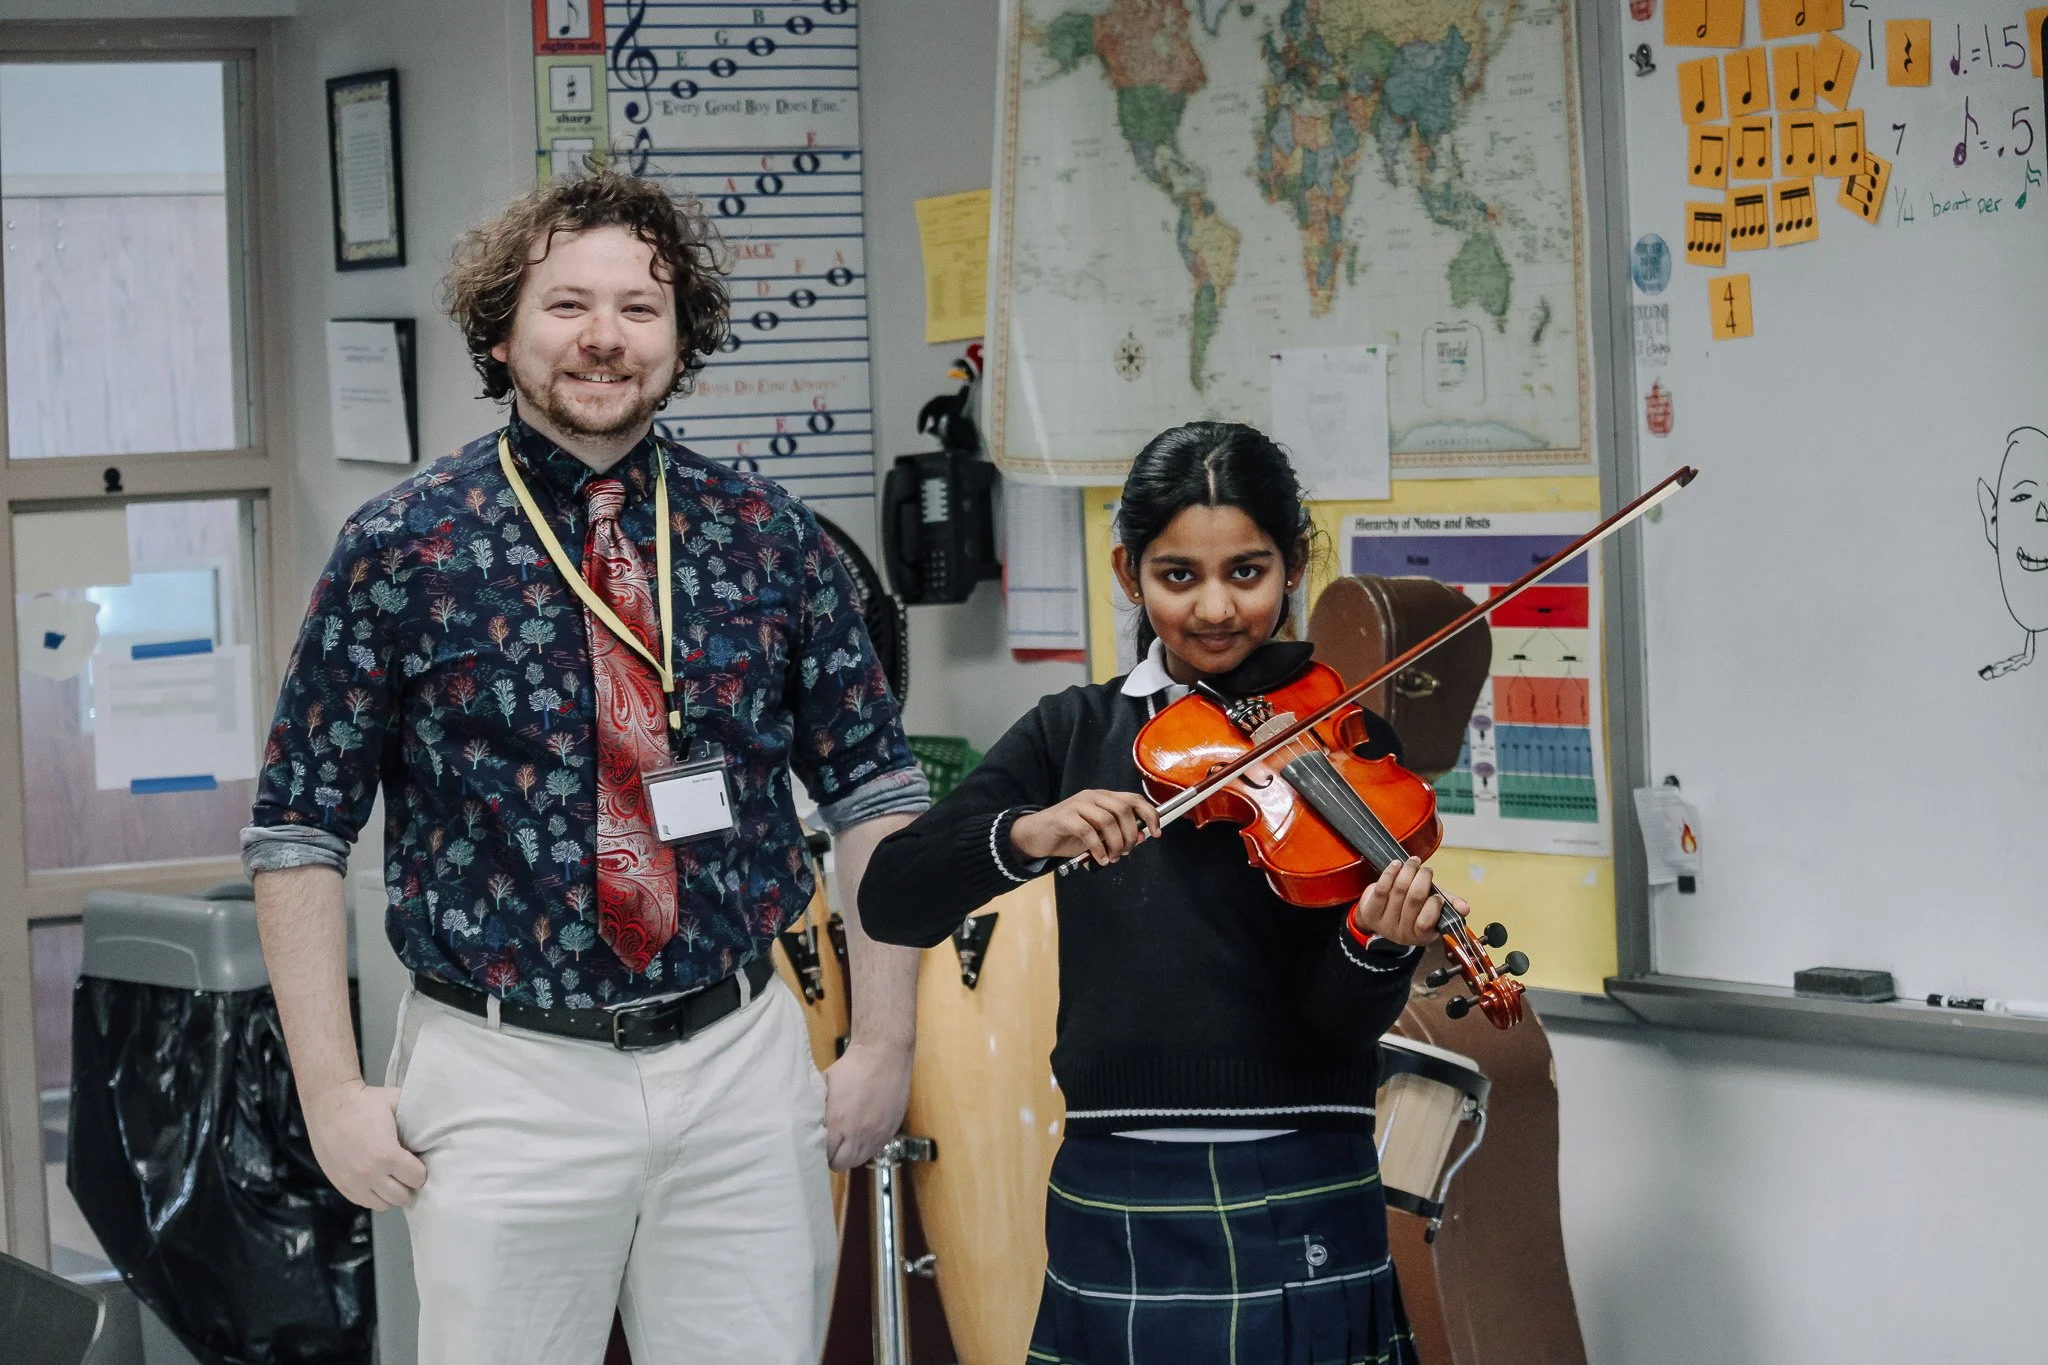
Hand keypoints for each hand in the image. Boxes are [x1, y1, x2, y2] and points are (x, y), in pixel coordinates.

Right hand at [303, 1079, 427, 1211]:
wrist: (329, 1104)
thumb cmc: (365, 1102)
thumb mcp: (397, 1102)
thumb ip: (417, 1119)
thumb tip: (436, 1129)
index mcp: (387, 1155)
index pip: (417, 1179)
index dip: (421, 1170)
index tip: (418, 1162)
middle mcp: (370, 1174)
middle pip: (402, 1197)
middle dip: (408, 1184)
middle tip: (406, 1171)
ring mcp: (353, 1183)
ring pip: (383, 1205)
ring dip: (390, 1193)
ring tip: (391, 1177)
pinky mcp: (341, 1186)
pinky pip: (364, 1203)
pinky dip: (373, 1195)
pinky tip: (375, 1179)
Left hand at [823, 1039, 912, 1170]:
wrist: (884, 1055)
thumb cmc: (852, 1067)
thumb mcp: (825, 1085)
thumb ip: (817, 1108)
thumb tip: (804, 1124)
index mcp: (838, 1120)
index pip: (824, 1154)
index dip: (819, 1152)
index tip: (817, 1147)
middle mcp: (858, 1132)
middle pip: (841, 1163)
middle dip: (833, 1159)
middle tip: (830, 1148)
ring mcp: (876, 1133)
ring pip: (859, 1160)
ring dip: (850, 1155)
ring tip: (846, 1143)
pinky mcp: (890, 1130)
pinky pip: (875, 1150)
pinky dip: (866, 1148)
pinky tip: (861, 1135)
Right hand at [1010, 790, 1160, 865]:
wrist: (1036, 835)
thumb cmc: (1068, 834)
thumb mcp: (1098, 834)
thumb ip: (1117, 833)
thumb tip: (1140, 837)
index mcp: (1103, 798)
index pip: (1134, 799)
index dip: (1149, 815)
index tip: (1156, 833)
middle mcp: (1092, 797)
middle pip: (1123, 809)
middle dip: (1130, 834)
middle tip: (1126, 852)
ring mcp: (1077, 805)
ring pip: (1107, 820)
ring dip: (1115, 843)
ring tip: (1112, 857)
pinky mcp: (1064, 817)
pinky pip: (1088, 831)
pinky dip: (1098, 848)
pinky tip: (1099, 858)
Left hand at [1350, 857, 1464, 948]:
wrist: (1381, 914)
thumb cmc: (1412, 908)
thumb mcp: (1433, 907)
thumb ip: (1450, 905)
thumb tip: (1465, 908)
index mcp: (1421, 936)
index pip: (1427, 921)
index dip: (1434, 904)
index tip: (1437, 893)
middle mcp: (1402, 934)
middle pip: (1413, 899)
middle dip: (1422, 879)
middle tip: (1426, 870)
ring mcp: (1384, 925)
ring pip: (1398, 891)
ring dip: (1408, 871)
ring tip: (1413, 862)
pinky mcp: (1370, 914)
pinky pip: (1381, 890)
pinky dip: (1390, 873)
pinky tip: (1397, 865)